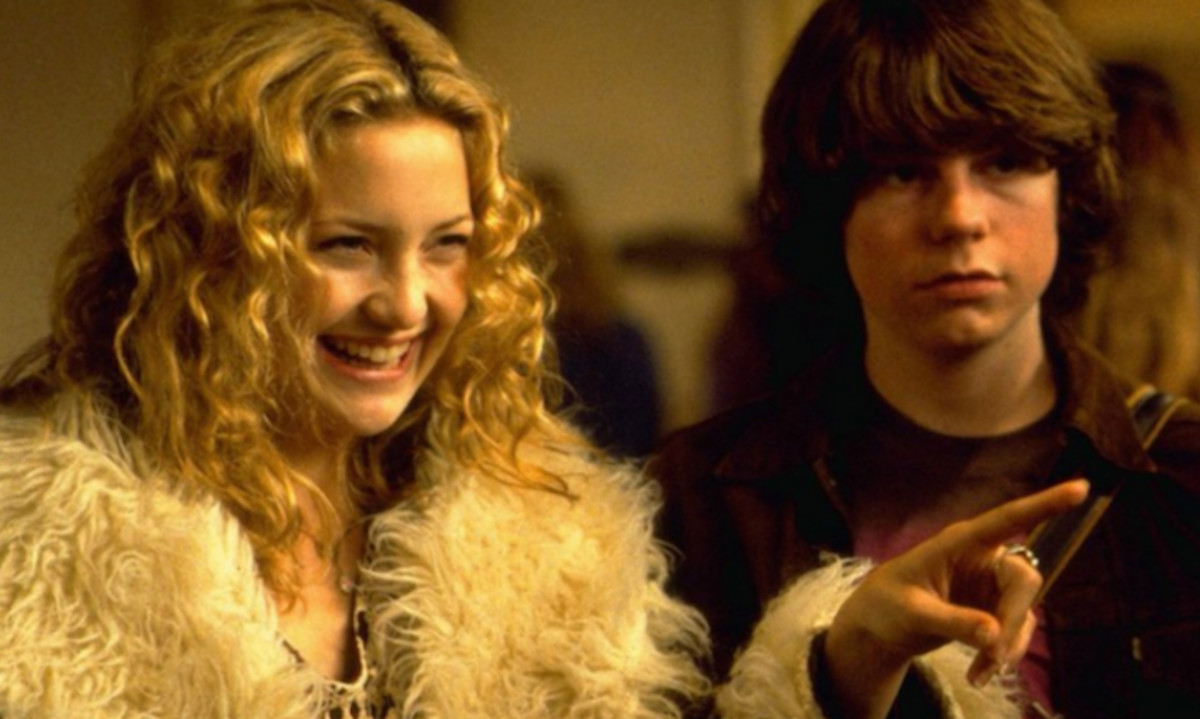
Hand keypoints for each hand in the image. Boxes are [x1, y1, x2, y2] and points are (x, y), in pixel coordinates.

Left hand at [823, 479, 1088, 718]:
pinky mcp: (995, 610)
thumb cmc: (888, 604)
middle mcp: (983, 558)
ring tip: (982, 672)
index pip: (1008, 518)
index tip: (1080, 487)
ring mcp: (992, 585)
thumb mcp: (913, 613)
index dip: (1044, 503)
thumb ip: (952, 620)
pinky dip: (1004, 654)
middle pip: (1023, 579)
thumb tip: (994, 634)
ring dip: (1009, 644)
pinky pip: (1015, 631)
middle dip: (1013, 617)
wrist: (881, 626)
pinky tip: (982, 673)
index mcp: (961, 542)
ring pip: (1024, 610)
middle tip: (994, 652)